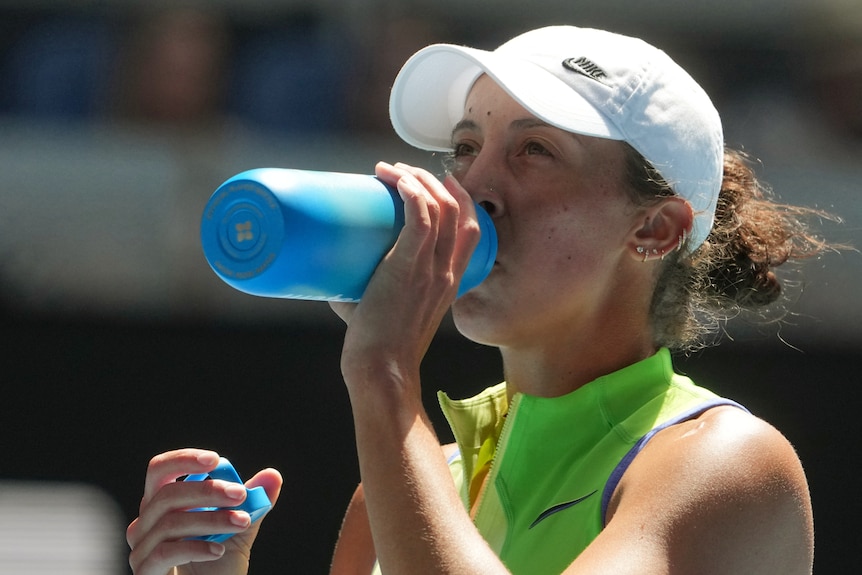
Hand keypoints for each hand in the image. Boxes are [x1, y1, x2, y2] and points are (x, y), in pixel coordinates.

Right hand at [127, 448, 281, 574]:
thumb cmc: (216, 565)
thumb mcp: (238, 529)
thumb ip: (253, 503)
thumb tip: (272, 476)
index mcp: (162, 505)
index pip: (159, 470)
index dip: (183, 460)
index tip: (214, 459)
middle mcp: (145, 523)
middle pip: (166, 494)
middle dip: (207, 490)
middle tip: (240, 495)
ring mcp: (141, 549)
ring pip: (170, 523)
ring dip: (211, 519)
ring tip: (241, 522)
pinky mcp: (145, 572)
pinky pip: (164, 553)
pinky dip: (196, 548)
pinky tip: (219, 550)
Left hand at [332, 162, 479, 392]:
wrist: (381, 369)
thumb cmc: (378, 346)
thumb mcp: (385, 309)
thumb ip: (362, 289)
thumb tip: (330, 272)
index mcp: (450, 281)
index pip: (472, 229)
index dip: (457, 198)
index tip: (430, 182)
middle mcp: (448, 272)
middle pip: (459, 209)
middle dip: (434, 180)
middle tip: (402, 172)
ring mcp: (432, 270)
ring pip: (442, 207)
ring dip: (418, 179)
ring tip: (391, 170)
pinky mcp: (410, 269)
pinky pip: (423, 218)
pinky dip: (413, 193)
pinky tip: (396, 179)